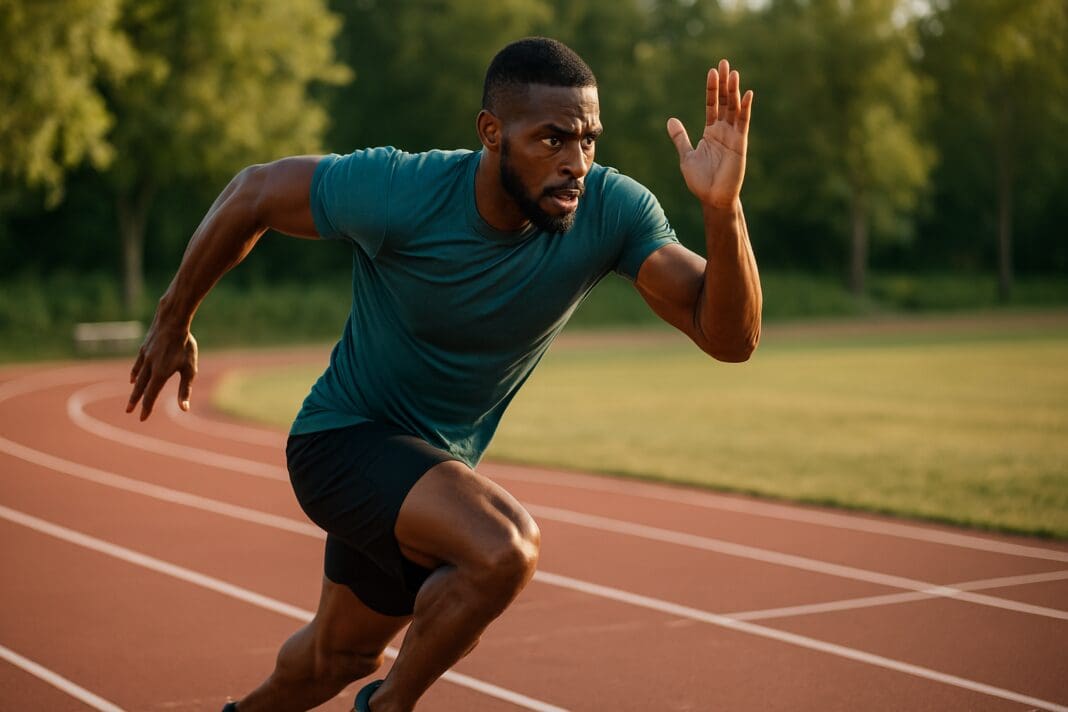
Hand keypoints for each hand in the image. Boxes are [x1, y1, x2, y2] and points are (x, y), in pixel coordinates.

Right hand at [126, 319, 197, 420]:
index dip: (146, 408)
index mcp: (160, 374)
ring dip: (135, 389)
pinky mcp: (144, 349)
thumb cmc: (185, 345)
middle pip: (141, 388)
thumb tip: (184, 409)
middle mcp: (149, 367)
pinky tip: (133, 379)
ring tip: (132, 398)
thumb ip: (185, 389)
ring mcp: (145, 357)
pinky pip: (138, 365)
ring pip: (138, 377)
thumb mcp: (189, 368)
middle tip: (129, 411)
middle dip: (136, 401)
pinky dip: (135, 374)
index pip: (151, 395)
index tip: (142, 418)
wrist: (172, 320)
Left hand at [667, 59, 752, 208]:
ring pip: (734, 108)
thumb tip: (670, 120)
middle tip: (724, 63)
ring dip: (734, 90)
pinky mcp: (740, 144)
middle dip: (724, 83)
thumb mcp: (686, 156)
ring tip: (733, 72)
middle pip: (724, 101)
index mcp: (711, 132)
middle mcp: (723, 131)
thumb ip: (680, 138)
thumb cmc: (701, 181)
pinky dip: (745, 108)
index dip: (712, 88)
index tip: (711, 71)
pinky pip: (743, 123)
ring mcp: (733, 136)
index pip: (712, 105)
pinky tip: (747, 94)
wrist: (712, 198)